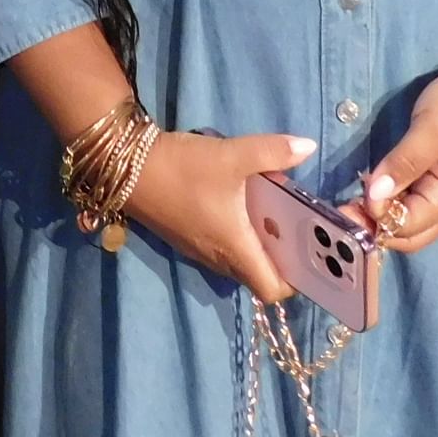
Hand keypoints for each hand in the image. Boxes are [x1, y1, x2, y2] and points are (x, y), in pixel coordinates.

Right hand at [125, 130, 317, 300]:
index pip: (272, 290)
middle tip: (299, 230)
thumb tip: (308, 147)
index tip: (311, 257)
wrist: (126, 167)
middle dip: (281, 259)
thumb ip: (272, 152)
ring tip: (274, 215)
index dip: (296, 281)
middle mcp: (218, 257)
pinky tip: (240, 204)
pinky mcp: (185, 237)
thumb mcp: (231, 155)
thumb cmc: (183, 169)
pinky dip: (237, 236)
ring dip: (257, 245)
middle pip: (258, 275)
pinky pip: (221, 248)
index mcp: (235, 247)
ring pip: (238, 261)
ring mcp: (198, 249)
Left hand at [357, 63, 437, 253]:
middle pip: (410, 234)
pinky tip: (375, 186)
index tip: (347, 201)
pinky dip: (394, 202)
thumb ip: (404, 163)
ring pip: (412, 221)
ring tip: (354, 198)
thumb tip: (373, 196)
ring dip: (384, 216)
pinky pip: (416, 202)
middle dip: (377, 227)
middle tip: (344, 207)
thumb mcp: (432, 128)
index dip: (376, 219)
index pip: (406, 227)